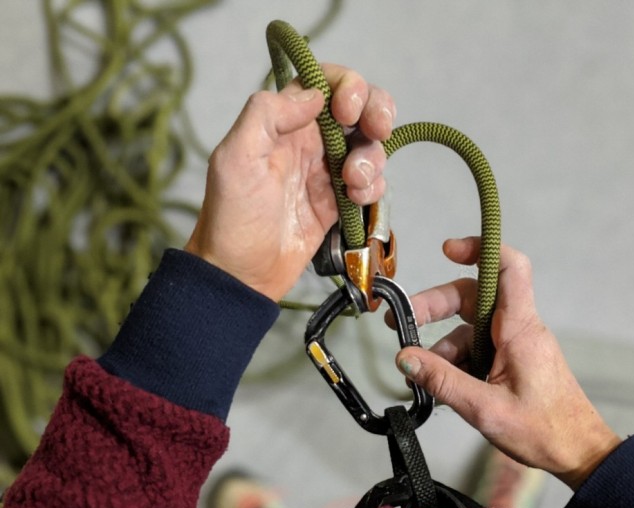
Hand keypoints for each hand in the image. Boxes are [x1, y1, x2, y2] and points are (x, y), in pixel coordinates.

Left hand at [185, 64, 395, 300]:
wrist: (242, 274)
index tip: (347, 112)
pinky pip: (372, 183)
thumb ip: (267, 115)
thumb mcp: (236, 158)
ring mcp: (328, 172)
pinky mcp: (341, 202)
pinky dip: (374, 187)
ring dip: (371, 160)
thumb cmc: (232, 217)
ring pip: (370, 147)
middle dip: (377, 112)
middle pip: (359, 108)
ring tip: (352, 184)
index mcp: (283, 122)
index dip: (347, 87)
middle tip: (376, 130)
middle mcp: (309, 141)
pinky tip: (355, 199)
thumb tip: (314, 95)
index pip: (325, 83)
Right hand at [395, 237, 621, 489]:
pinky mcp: (512, 361)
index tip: (447, 251)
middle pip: (472, 297)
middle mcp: (518, 329)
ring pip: (470, 327)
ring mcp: (515, 345)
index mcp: (520, 329)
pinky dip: (456, 362)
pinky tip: (443, 385)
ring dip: (442, 345)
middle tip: (400, 321)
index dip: (479, 249)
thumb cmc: (546, 431)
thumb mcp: (486, 409)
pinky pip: (477, 349)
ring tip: (424, 375)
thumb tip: (406, 359)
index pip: (509, 268)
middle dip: (435, 306)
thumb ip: (443, 381)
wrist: (579, 452)